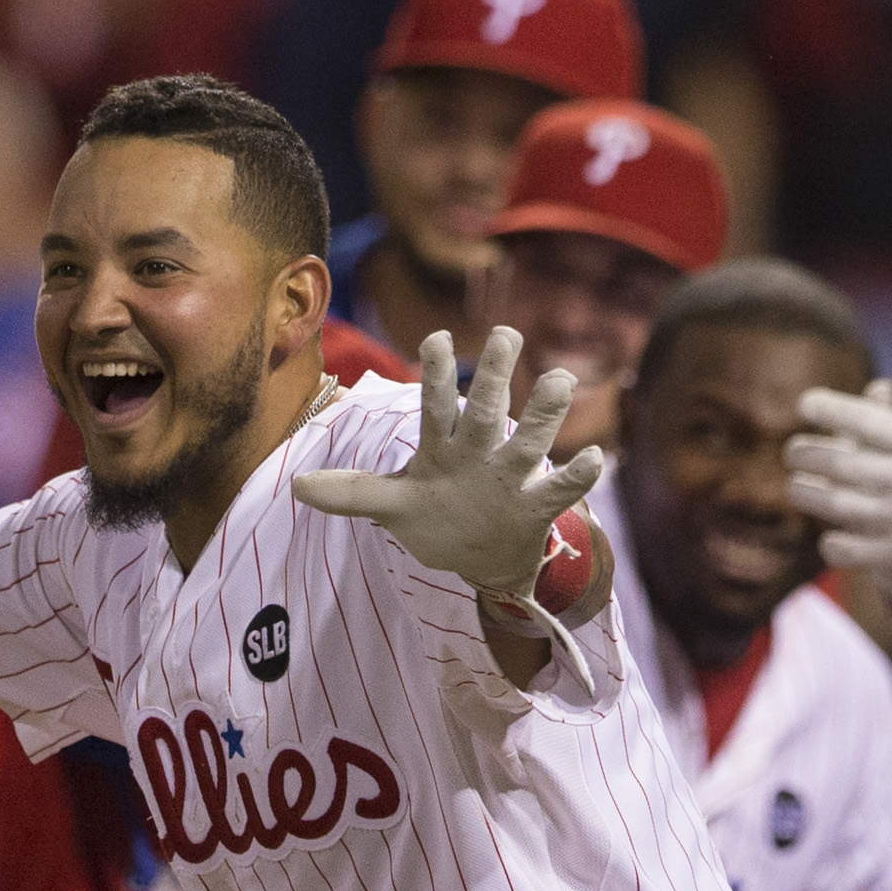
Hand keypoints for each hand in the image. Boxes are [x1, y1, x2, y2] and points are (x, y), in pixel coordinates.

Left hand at [291, 326, 604, 595]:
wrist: (483, 557)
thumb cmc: (436, 518)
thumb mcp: (392, 506)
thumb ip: (351, 492)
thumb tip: (296, 486)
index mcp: (443, 445)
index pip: (436, 403)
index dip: (434, 373)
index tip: (435, 338)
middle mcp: (479, 451)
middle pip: (486, 408)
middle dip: (494, 373)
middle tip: (507, 334)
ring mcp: (511, 475)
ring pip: (530, 438)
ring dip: (544, 412)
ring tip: (559, 379)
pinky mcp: (535, 506)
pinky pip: (559, 489)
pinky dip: (576, 475)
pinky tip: (595, 457)